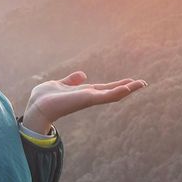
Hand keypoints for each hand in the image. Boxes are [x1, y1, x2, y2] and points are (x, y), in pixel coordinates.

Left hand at [22, 71, 147, 133]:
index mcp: (84, 92)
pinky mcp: (87, 100)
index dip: (118, 85)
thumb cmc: (45, 97)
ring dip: (127, 89)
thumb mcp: (60, 84)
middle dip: (128, 88)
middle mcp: (89, 96)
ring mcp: (89, 99)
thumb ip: (71, 80)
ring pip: (112, 94)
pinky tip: (127, 88)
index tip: (131, 81)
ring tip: (141, 84)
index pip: (105, 88)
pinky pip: (105, 96)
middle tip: (143, 83)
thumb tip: (82, 75)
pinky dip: (116, 92)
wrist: (38, 106)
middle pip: (113, 91)